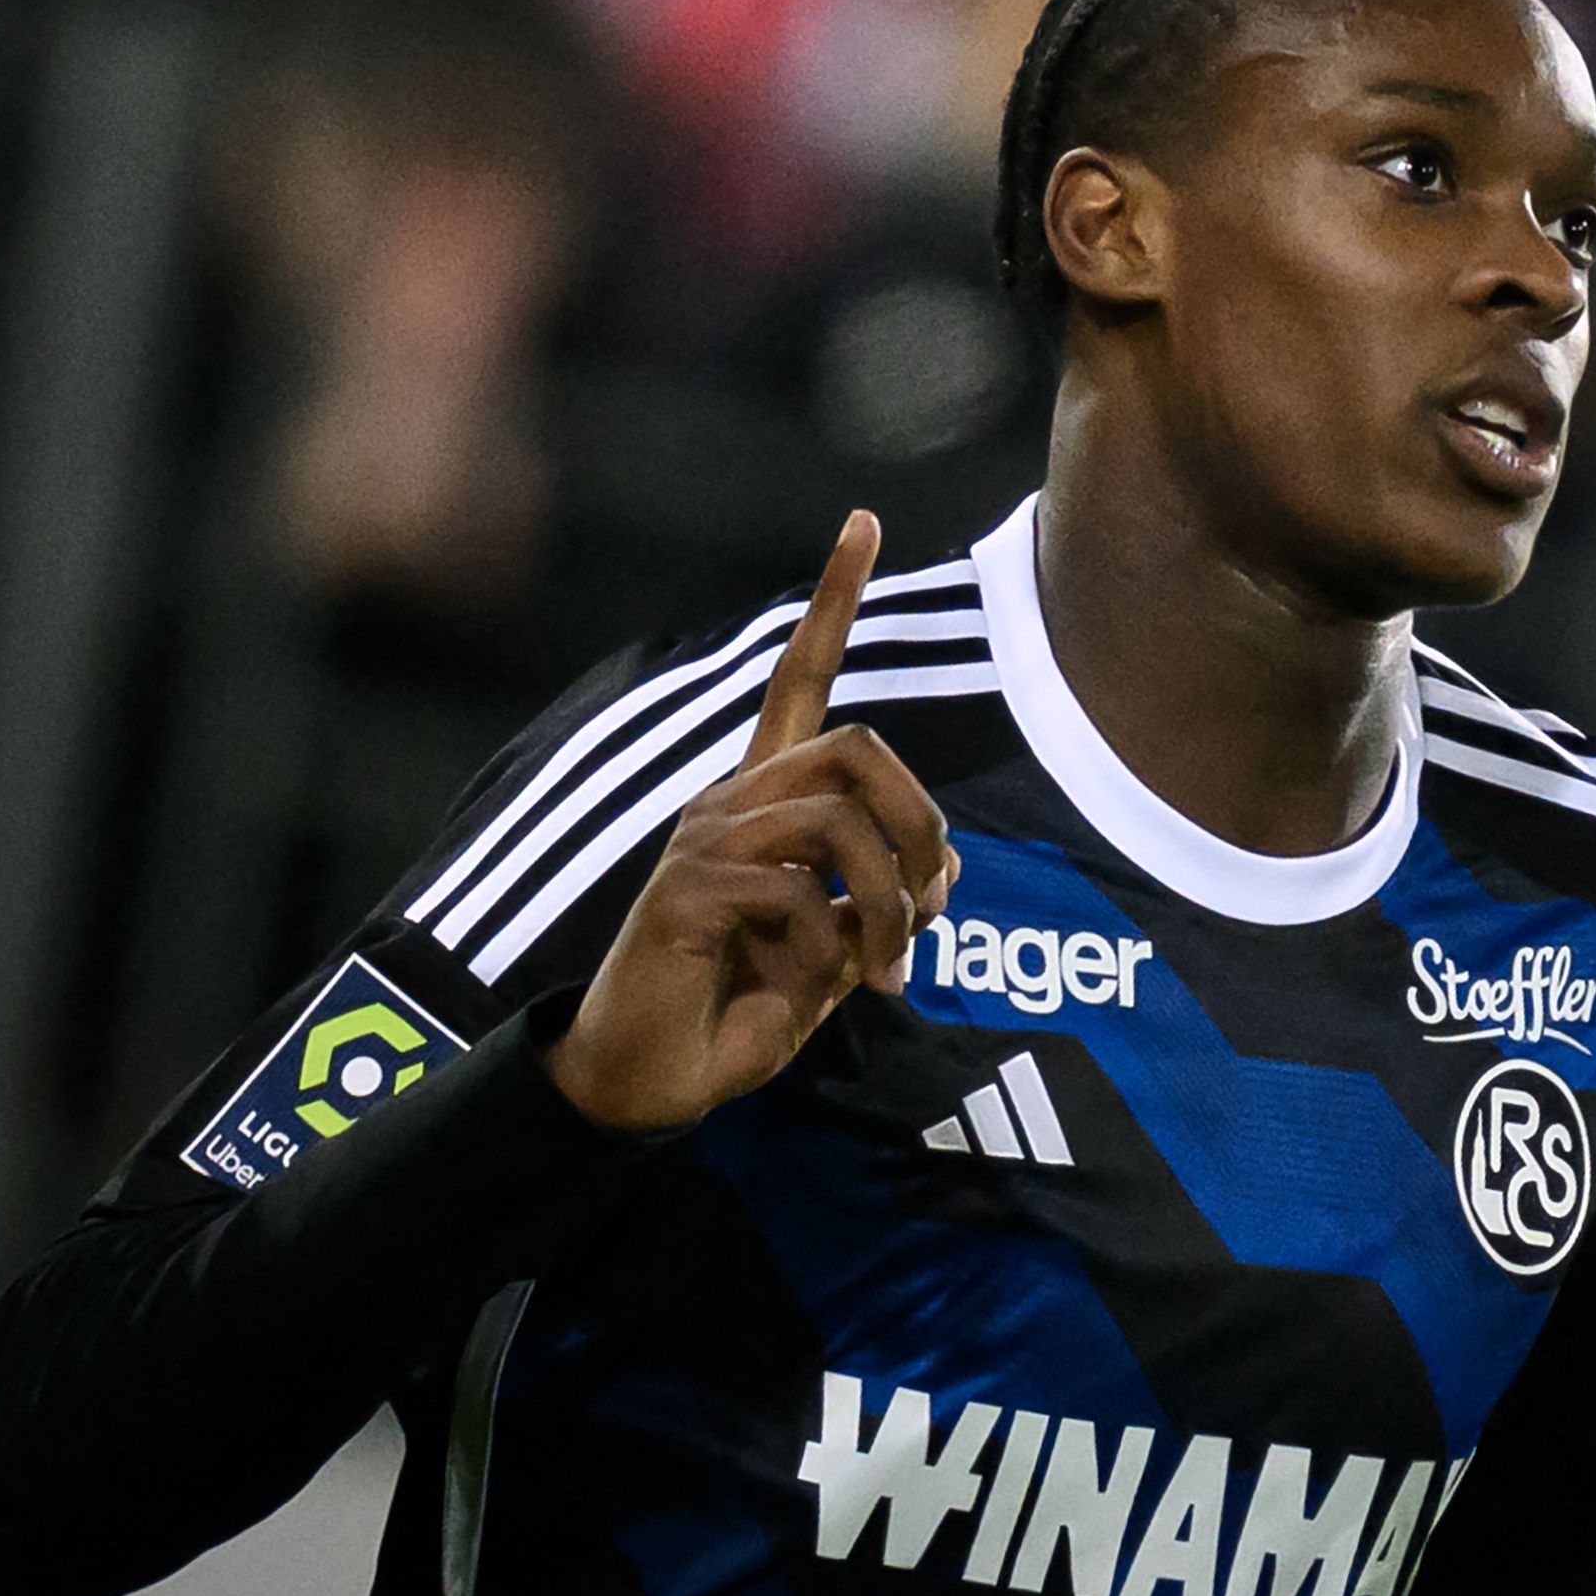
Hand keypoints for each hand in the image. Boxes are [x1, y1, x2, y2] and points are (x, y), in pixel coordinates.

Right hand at [545, 511, 957, 1133]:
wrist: (652, 1076)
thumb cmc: (742, 1005)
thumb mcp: (838, 949)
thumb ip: (889, 900)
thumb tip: (944, 871)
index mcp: (766, 800)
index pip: (798, 677)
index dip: (833, 599)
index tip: (864, 518)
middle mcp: (731, 801)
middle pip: (861, 750)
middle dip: (921, 828)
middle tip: (928, 909)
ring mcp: (704, 842)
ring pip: (842, 825)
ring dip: (890, 907)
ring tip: (882, 971)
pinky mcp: (686, 894)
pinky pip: (803, 900)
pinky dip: (832, 955)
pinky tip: (810, 989)